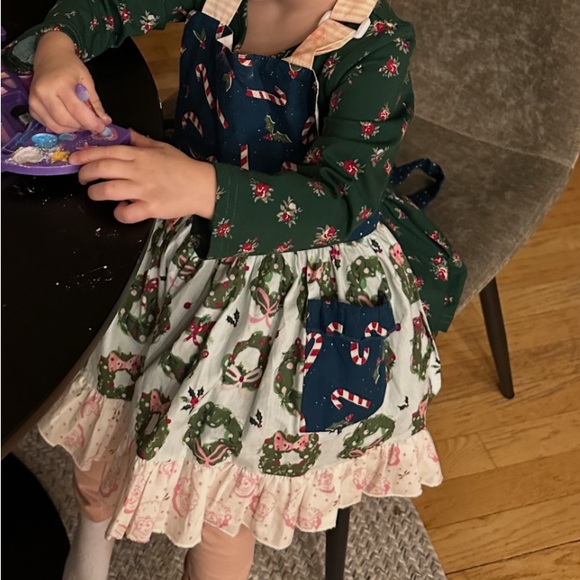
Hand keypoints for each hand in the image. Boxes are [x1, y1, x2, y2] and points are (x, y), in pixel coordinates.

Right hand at [30, 31, 110, 133]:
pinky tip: (68, 118)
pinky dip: (62, 127)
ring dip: (73, 128)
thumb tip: (105, 121)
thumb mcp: (87, 80)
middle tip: (91, 123)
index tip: (102, 127)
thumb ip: (95, 102)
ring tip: (80, 119)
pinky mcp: (32, 108)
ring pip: (57, 127)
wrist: (50, 56)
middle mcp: (44, 93)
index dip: (91, 123)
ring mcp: (35, 101)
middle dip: (82, 126)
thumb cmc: (70, 67)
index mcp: (60, 84)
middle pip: (66, 121)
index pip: (77, 111)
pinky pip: (49, 125)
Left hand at [69, 130, 216, 222]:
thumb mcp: (162, 147)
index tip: (74, 158)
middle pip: (101, 169)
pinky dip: (119, 213)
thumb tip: (124, 133)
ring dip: (96, 193)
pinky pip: (126, 213)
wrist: (202, 186)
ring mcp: (143, 190)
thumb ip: (140, 141)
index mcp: (140, 155)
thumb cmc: (182, 167)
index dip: (85, 154)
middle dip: (84, 174)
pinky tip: (122, 210)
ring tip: (95, 194)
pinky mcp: (150, 208)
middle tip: (82, 178)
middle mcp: (138, 171)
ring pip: (108, 191)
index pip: (106, 151)